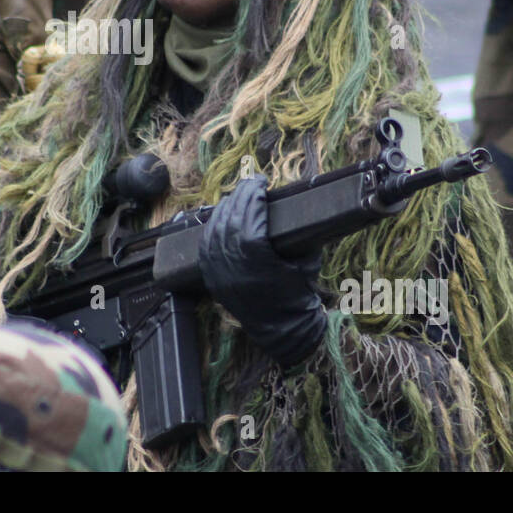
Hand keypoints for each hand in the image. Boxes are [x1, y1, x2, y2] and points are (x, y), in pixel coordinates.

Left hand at [198, 175, 327, 368]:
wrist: (283, 330)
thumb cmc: (299, 294)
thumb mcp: (306, 262)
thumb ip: (299, 235)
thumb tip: (296, 206)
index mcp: (258, 260)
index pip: (250, 216)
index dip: (253, 195)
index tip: (260, 181)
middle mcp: (233, 265)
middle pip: (231, 219)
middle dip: (240, 196)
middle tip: (251, 183)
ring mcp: (219, 272)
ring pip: (216, 229)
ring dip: (226, 208)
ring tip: (238, 196)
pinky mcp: (212, 278)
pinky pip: (206, 244)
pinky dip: (213, 226)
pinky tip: (222, 216)